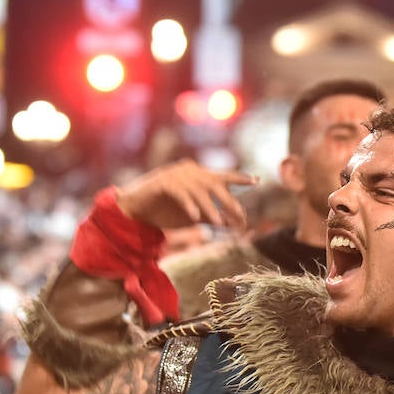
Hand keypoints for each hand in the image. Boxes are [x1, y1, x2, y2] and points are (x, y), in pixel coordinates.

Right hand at [118, 160, 256, 230]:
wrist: (136, 211)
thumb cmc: (166, 212)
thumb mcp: (193, 216)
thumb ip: (211, 216)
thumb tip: (231, 222)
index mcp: (198, 176)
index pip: (223, 176)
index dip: (239, 178)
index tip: (257, 180)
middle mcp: (189, 171)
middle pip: (215, 185)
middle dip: (228, 202)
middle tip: (239, 216)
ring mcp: (175, 175)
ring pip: (199, 191)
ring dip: (209, 208)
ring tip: (216, 222)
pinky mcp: (162, 183)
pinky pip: (181, 194)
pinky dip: (189, 205)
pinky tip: (195, 217)